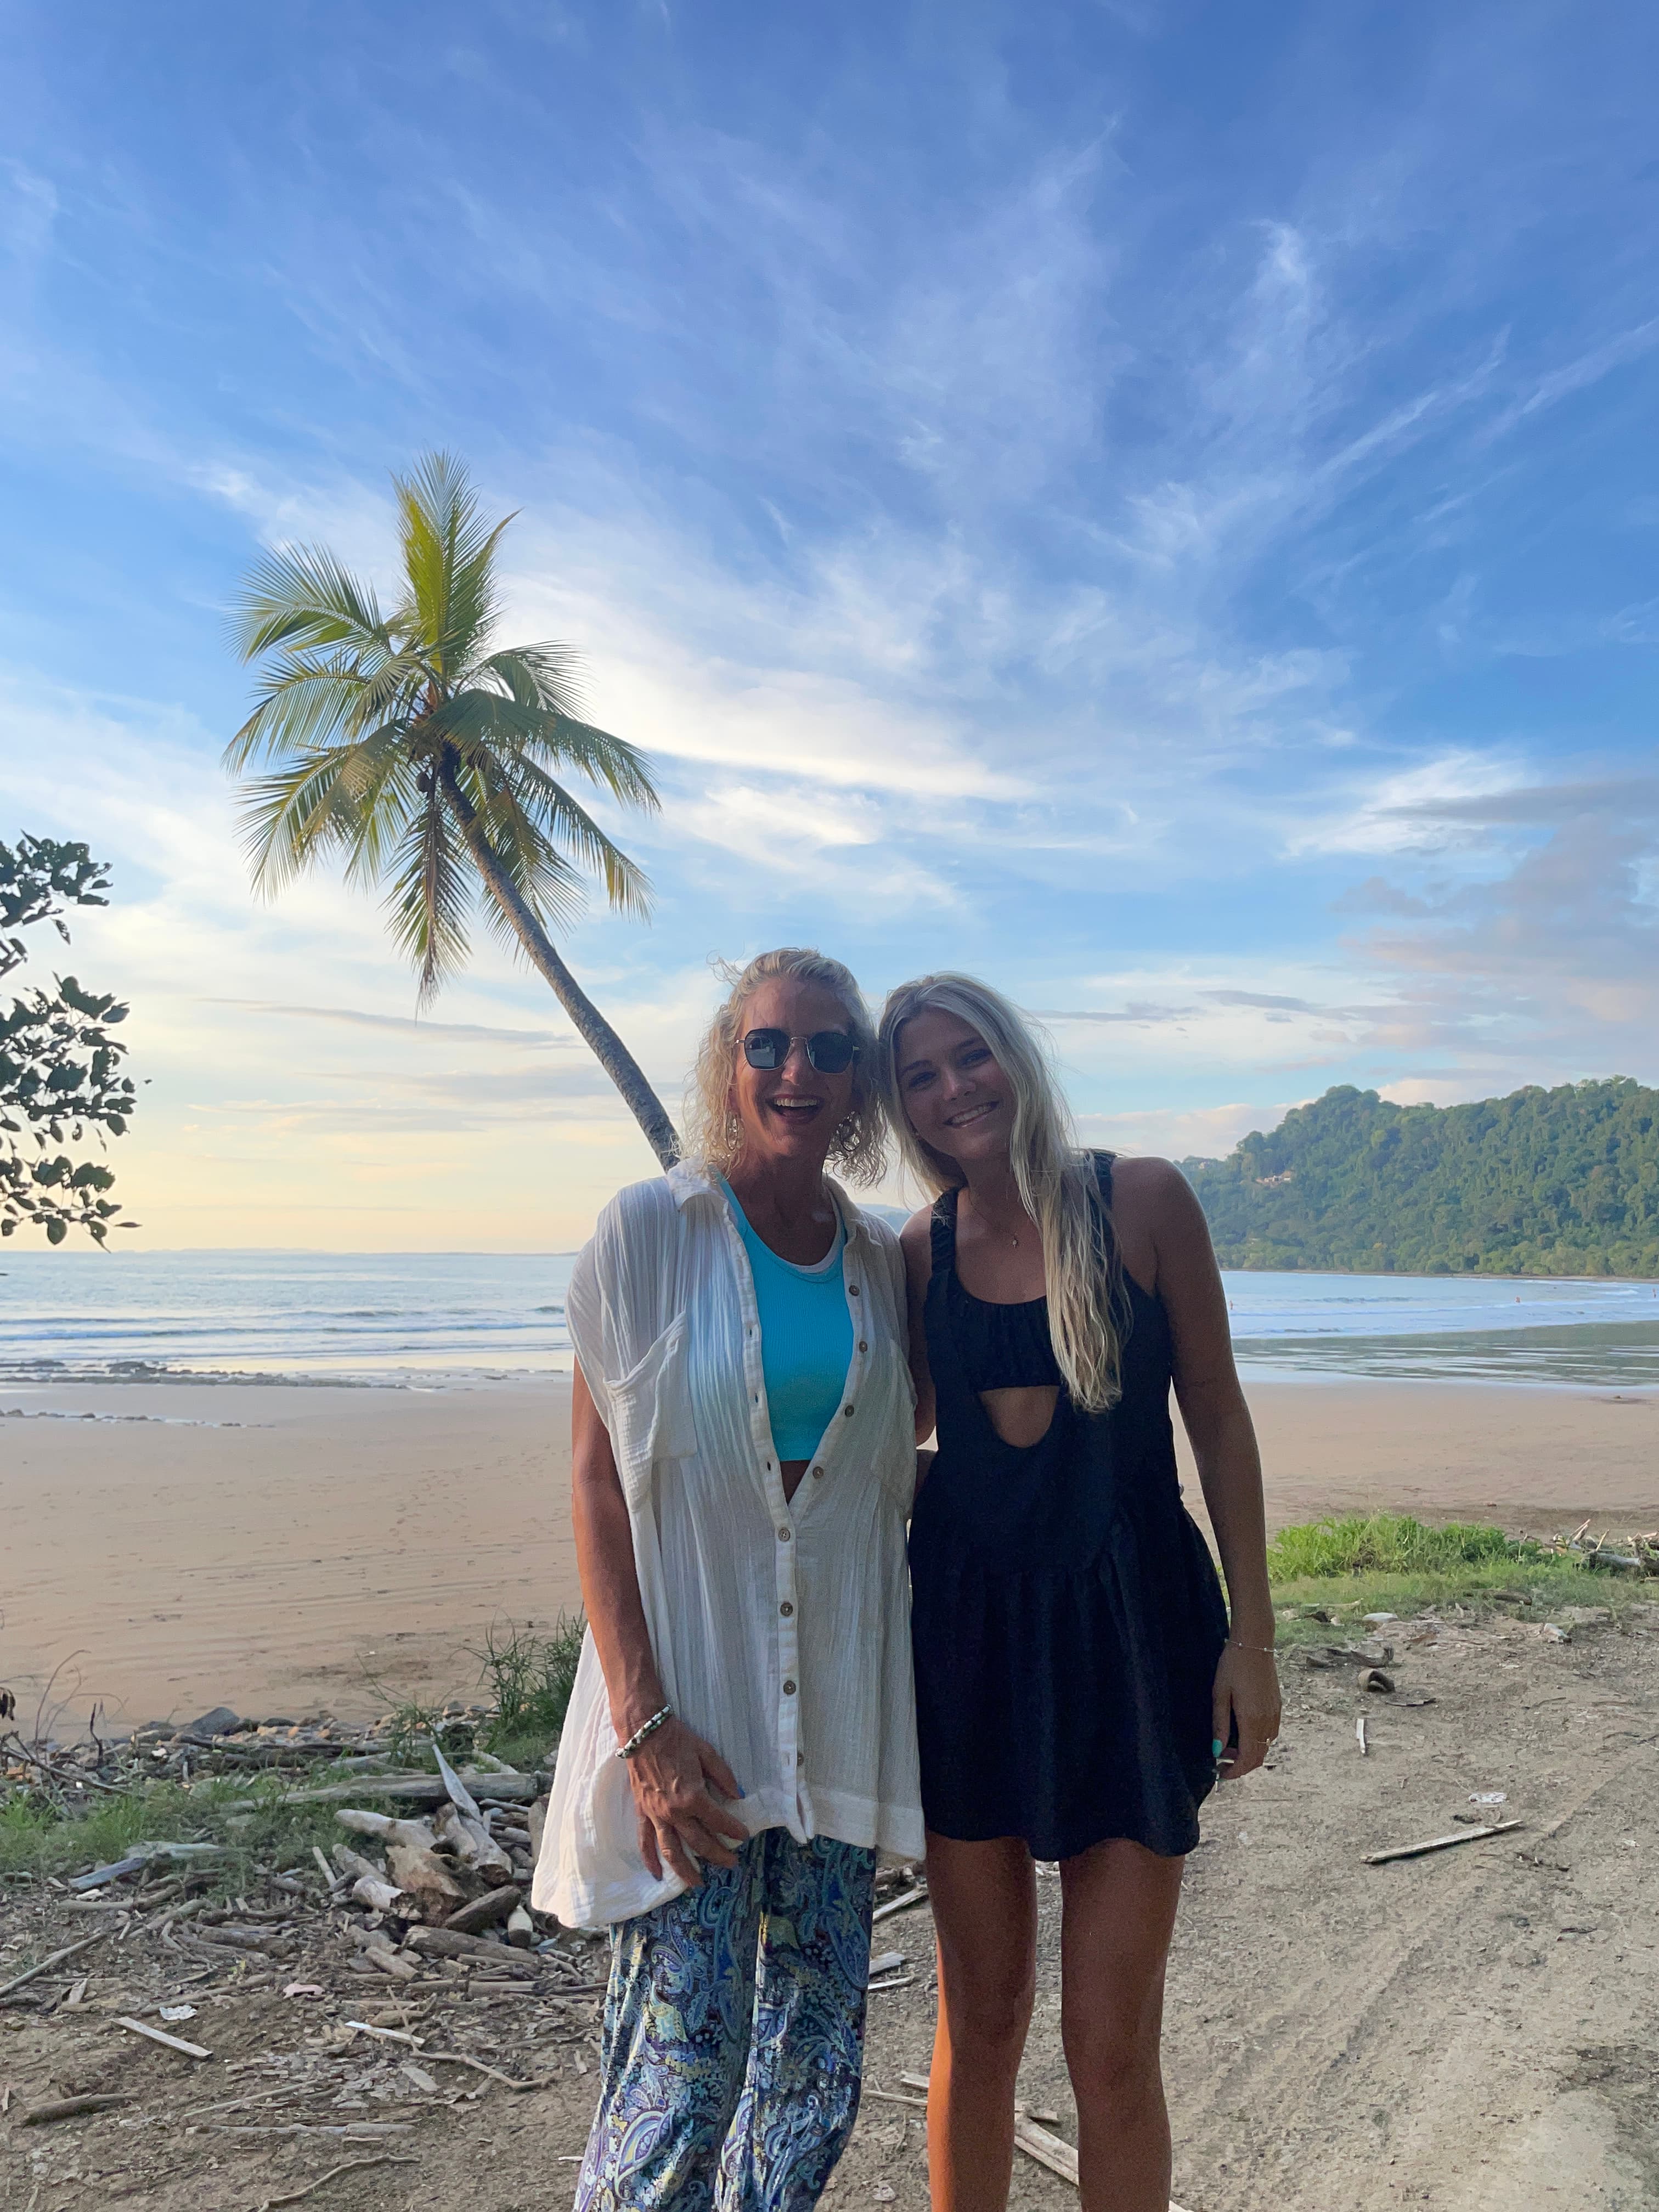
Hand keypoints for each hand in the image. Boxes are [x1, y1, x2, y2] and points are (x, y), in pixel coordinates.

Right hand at [623, 1717, 747, 1886]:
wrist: (644, 1732)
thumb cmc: (677, 1739)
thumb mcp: (706, 1752)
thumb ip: (723, 1776)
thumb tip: (738, 1795)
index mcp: (693, 1796)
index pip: (718, 1821)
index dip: (734, 1830)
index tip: (744, 1836)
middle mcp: (675, 1812)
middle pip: (699, 1842)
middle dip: (718, 1855)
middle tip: (731, 1863)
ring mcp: (657, 1815)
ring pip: (672, 1851)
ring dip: (686, 1870)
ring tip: (698, 1883)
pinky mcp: (642, 1813)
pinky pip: (645, 1841)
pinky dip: (650, 1860)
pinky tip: (657, 1874)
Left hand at [1211, 1642, 1280, 1782]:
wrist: (1255, 1644)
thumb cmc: (1233, 1667)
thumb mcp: (1220, 1695)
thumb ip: (1220, 1724)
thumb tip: (1216, 1751)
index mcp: (1252, 1720)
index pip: (1248, 1759)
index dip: (1235, 1771)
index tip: (1222, 1775)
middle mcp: (1268, 1721)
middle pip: (1259, 1756)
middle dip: (1241, 1765)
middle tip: (1222, 1762)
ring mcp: (1275, 1714)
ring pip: (1265, 1746)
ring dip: (1249, 1753)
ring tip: (1229, 1746)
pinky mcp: (1278, 1706)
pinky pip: (1270, 1733)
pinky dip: (1257, 1741)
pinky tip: (1243, 1731)